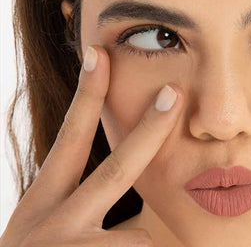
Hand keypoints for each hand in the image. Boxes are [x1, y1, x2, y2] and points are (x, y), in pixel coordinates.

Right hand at [0, 45, 183, 246]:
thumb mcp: (49, 227)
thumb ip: (87, 199)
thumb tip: (139, 184)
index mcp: (43, 203)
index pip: (71, 137)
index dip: (86, 95)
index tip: (99, 53)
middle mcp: (51, 226)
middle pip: (117, 170)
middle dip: (150, 129)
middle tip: (174, 93)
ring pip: (143, 239)